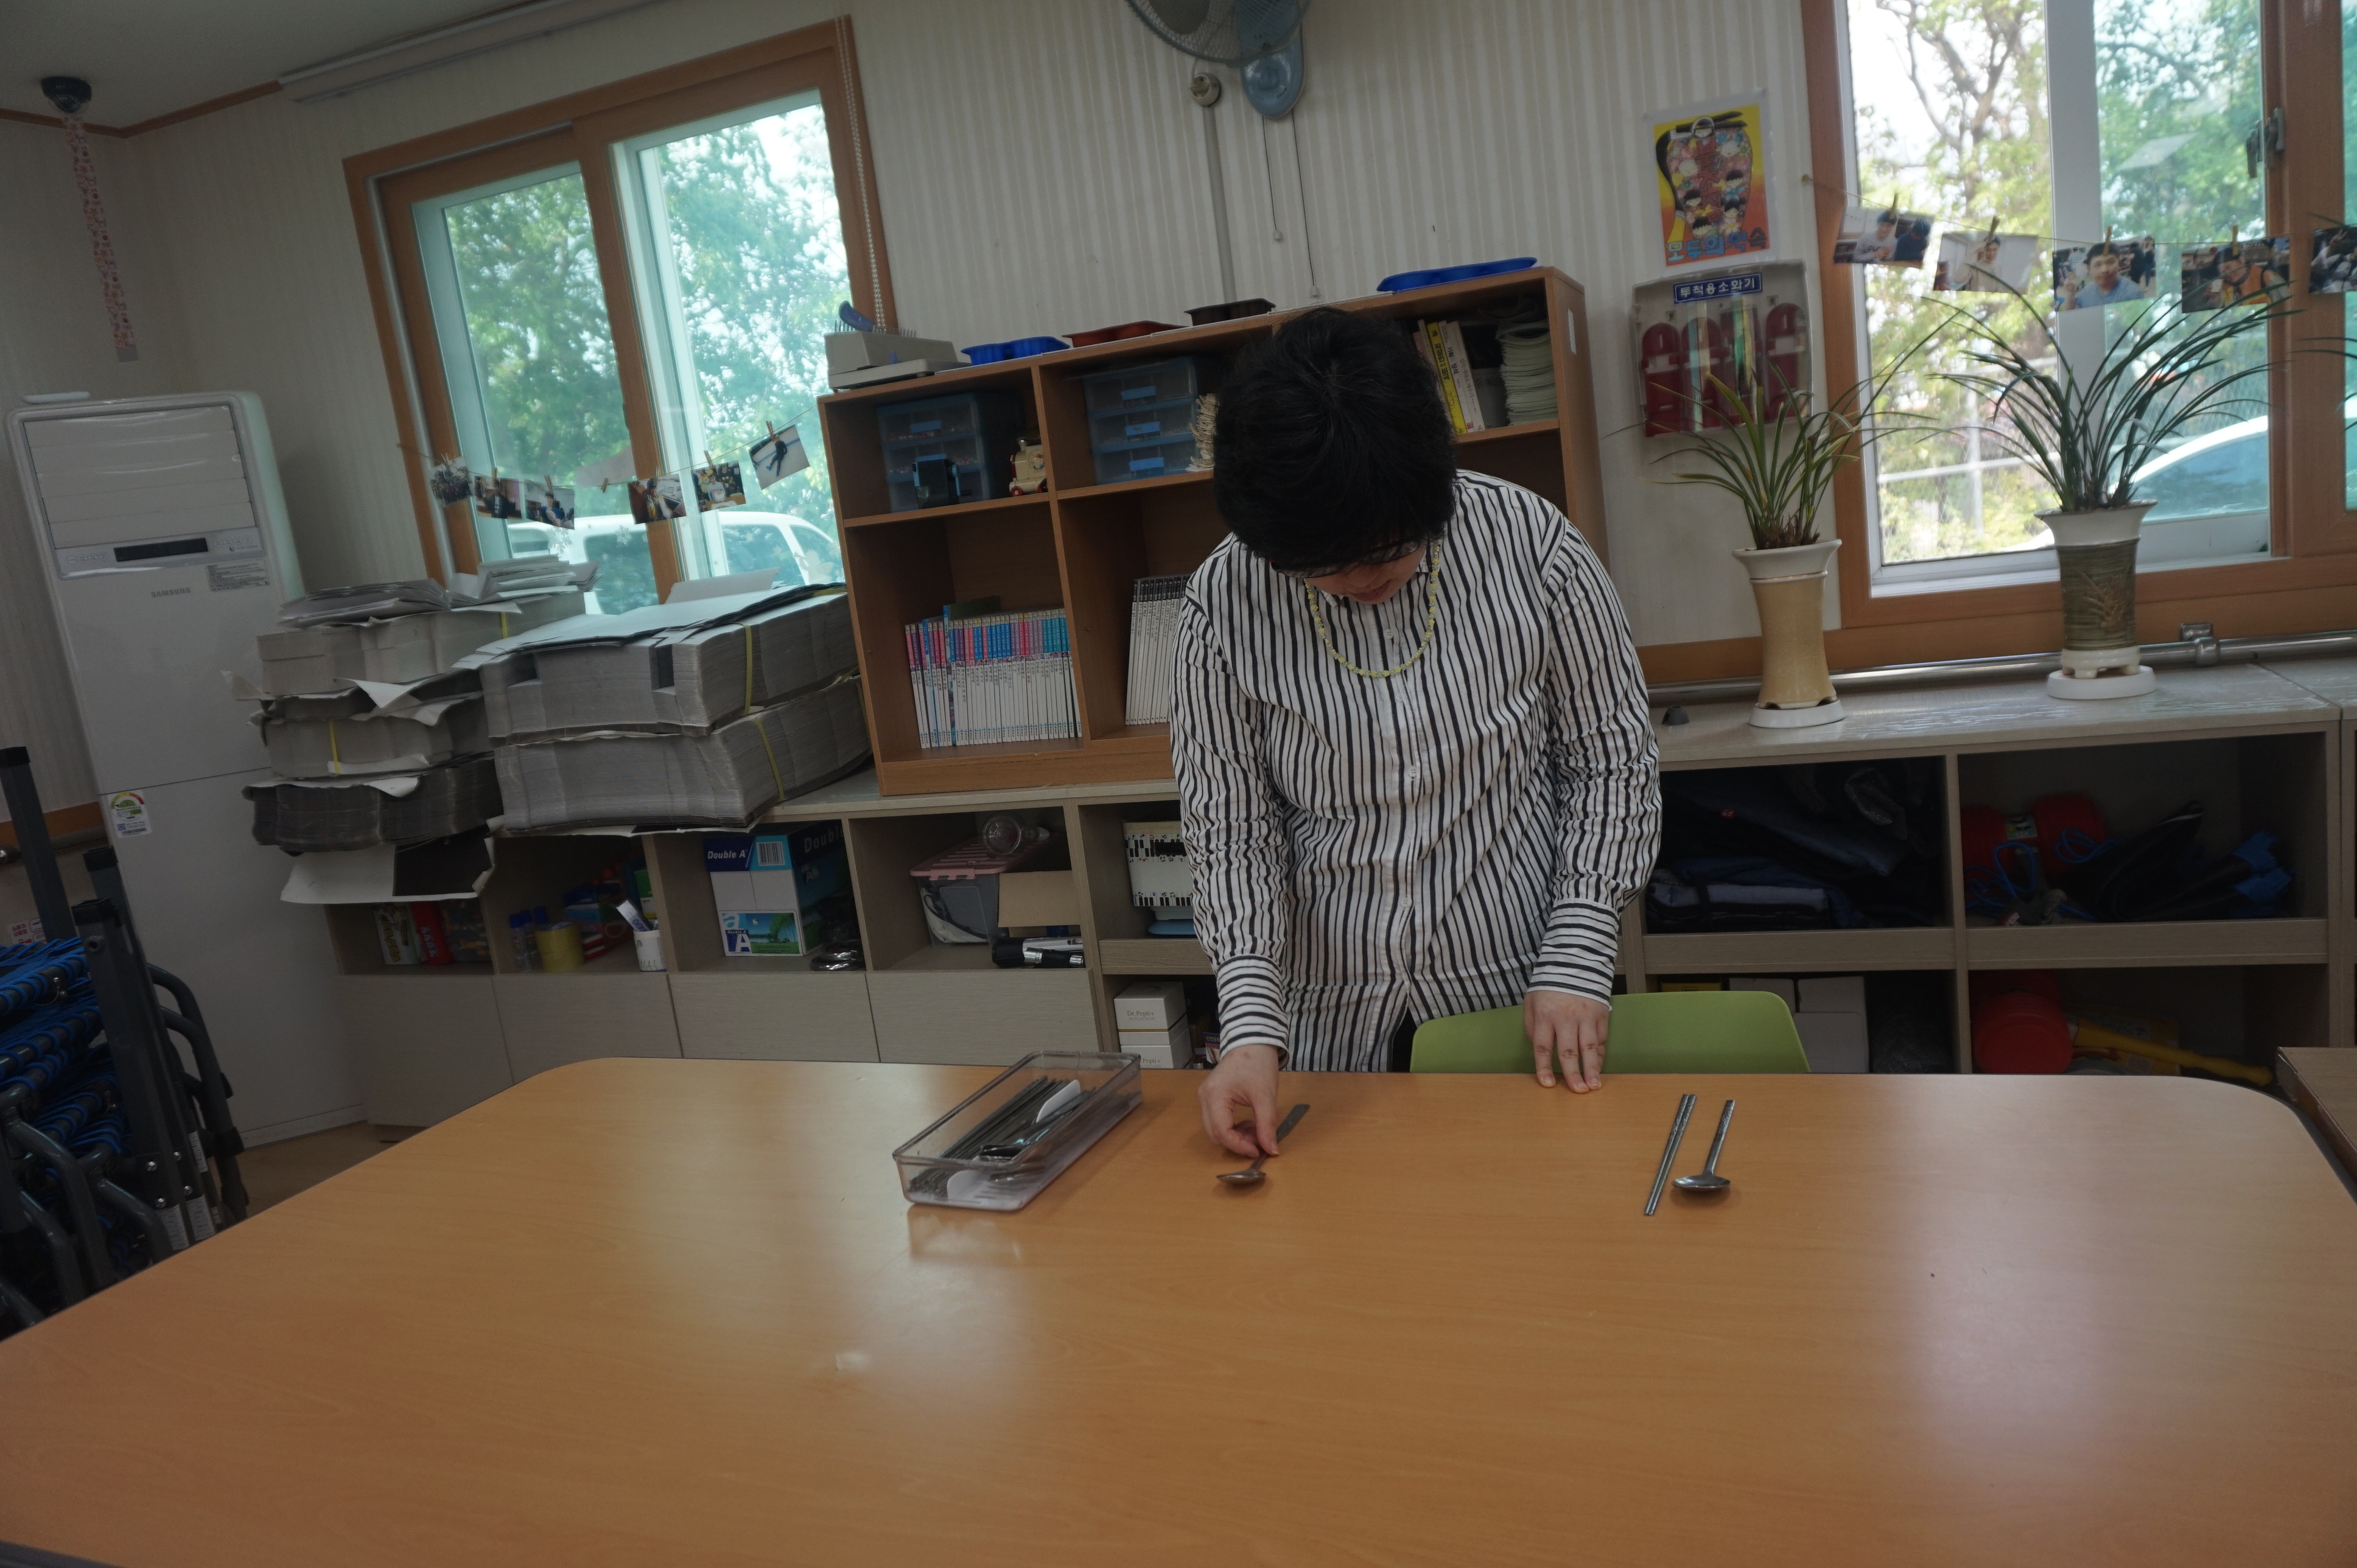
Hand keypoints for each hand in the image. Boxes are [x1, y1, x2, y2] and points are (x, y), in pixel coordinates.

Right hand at [1198, 1043, 1281, 1157]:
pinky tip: (1248, 1123)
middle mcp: (1204, 1097)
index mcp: (1214, 1095)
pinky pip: (1217, 1121)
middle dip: (1237, 1142)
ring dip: (1235, 1136)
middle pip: (1215, 1134)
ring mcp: (1205, 1097)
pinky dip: (1232, 1127)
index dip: (1240, 1146)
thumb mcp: (1265, 1095)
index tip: (1259, 1150)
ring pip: (1215, 1130)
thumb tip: (1271, 1150)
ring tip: (1256, 1129)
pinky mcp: (1210, 1097)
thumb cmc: (1257, 1063)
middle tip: (1259, 1141)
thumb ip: (1267, 1124)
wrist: (1252, 1041)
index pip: (1222, 1132)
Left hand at [1526, 989, 1608, 1090]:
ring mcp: (1585, 1017)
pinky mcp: (1600, 1014)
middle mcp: (1566, 1018)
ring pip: (1590, 1047)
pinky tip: (1599, 1068)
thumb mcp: (1531, 1002)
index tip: (1547, 1084)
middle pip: (1568, 1051)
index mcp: (1545, 1015)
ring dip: (1592, 1068)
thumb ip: (1532, 1026)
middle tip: (1577, 1090)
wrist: (1573, 963)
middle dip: (1573, 1073)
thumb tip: (1540, 1050)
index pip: (1542, 1047)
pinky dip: (1600, 1055)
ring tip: (1594, 1085)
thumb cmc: (1548, 986)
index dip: (1544, 1067)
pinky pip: (1601, 1039)